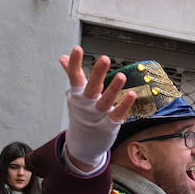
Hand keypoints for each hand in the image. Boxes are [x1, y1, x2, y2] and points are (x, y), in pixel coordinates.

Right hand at [58, 46, 135, 169]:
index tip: (76, 49)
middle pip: (91, 87)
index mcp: (77, 95)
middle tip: (104, 58)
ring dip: (113, 89)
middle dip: (97, 73)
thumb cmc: (82, 115)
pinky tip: (131, 94)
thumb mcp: (75, 95)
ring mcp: (98, 115)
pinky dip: (124, 105)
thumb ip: (73, 76)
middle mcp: (86, 104)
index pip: (74, 77)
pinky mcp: (109, 125)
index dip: (75, 63)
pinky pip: (117, 114)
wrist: (83, 144)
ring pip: (106, 101)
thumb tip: (63, 58)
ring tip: (121, 76)